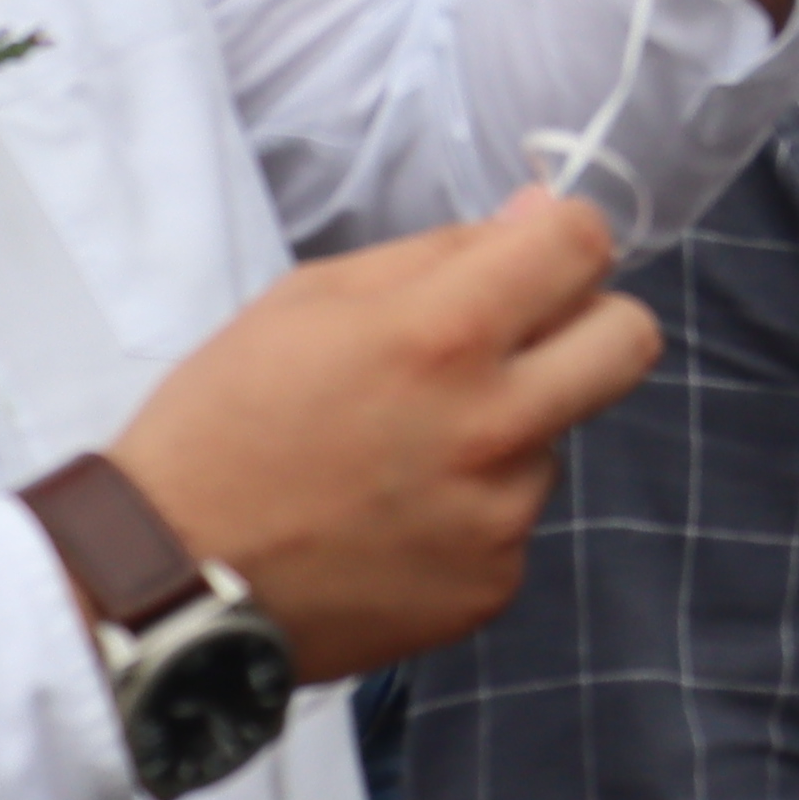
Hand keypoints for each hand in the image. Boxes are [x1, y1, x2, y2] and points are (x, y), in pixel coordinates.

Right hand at [99, 193, 665, 677]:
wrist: (167, 580)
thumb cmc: (223, 423)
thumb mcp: (309, 301)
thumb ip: (439, 253)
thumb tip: (539, 214)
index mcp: (443, 334)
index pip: (584, 246)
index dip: (564, 240)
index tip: (536, 258)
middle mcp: (492, 425)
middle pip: (631, 341)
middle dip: (590, 324)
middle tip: (522, 342)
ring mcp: (500, 515)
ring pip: (557, 437)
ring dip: (508, 430)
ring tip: (399, 456)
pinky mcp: (492, 586)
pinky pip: (515, 519)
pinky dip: (472, 511)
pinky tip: (393, 520)